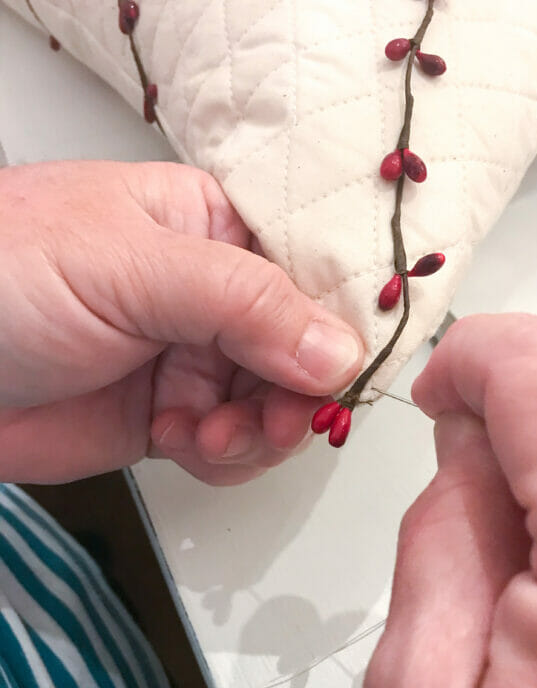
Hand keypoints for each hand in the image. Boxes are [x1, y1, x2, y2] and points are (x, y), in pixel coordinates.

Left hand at [0, 161, 362, 483]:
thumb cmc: (2, 273)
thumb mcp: (132, 267)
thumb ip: (244, 304)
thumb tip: (339, 351)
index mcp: (216, 229)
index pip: (315, 270)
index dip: (343, 320)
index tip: (350, 368)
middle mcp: (216, 296)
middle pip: (308, 350)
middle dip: (298, 394)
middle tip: (273, 421)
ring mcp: (197, 361)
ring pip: (279, 407)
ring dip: (260, 434)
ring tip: (206, 436)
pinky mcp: (173, 419)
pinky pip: (236, 447)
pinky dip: (226, 459)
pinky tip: (183, 446)